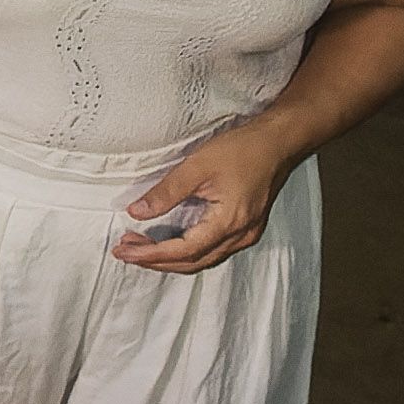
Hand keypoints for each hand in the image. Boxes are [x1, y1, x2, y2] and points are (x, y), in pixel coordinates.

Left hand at [115, 122, 297, 272]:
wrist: (279, 142)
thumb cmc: (243, 149)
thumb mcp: (197, 166)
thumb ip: (166, 192)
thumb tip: (137, 212)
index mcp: (229, 223)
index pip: (184, 250)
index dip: (151, 254)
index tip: (125, 251)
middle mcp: (241, 236)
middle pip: (192, 262)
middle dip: (156, 260)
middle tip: (125, 251)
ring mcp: (247, 234)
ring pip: (203, 258)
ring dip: (171, 257)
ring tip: (141, 246)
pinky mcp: (247, 227)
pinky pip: (213, 249)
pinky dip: (188, 250)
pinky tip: (170, 241)